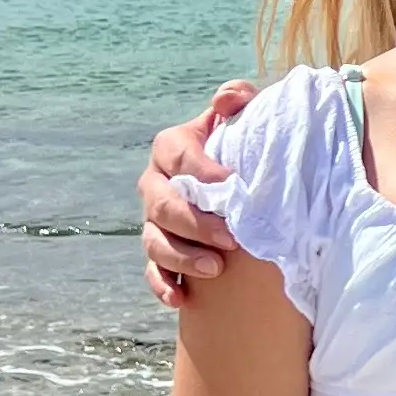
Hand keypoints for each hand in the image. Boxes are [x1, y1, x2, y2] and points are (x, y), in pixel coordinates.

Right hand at [138, 82, 252, 307]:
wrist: (239, 184)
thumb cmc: (241, 148)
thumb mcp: (242, 120)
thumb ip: (238, 101)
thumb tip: (230, 96)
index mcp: (171, 148)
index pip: (176, 154)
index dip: (200, 168)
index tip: (230, 183)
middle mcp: (156, 184)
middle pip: (162, 204)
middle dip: (195, 223)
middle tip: (231, 238)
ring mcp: (154, 220)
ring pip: (154, 241)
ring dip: (182, 257)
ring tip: (216, 269)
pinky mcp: (159, 251)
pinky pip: (152, 271)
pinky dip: (163, 286)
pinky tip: (181, 299)